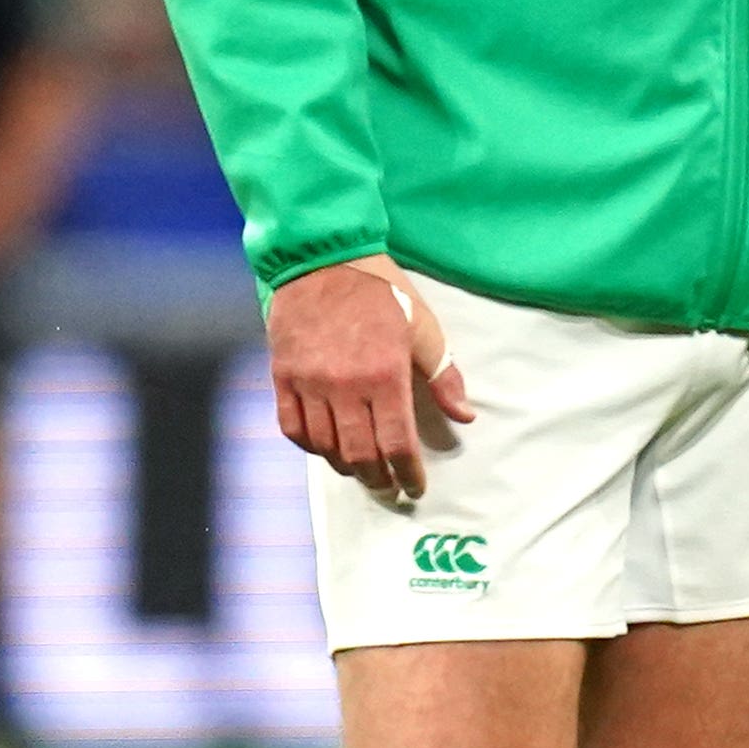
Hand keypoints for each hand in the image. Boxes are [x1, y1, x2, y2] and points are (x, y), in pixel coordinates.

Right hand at [270, 256, 471, 500]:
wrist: (320, 259)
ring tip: (362, 472)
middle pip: (360, 454)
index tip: (415, 488)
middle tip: (390, 489)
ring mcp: (309, 382)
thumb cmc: (380, 292)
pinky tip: (325, 450)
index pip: (397, 442)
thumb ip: (444, 375)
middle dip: (378, 479)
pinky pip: (291, 427)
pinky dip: (309, 446)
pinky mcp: (283, 375)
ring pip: (324, 446)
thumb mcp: (423, 326)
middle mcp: (344, 385)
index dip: (408, 473)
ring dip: (346, 467)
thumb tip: (465, 416)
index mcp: (385, 374)